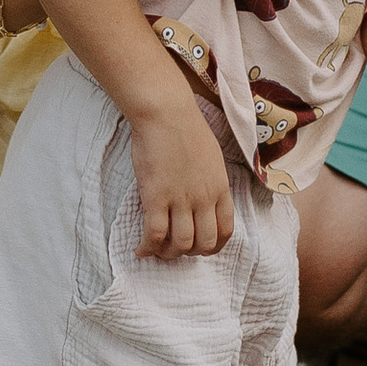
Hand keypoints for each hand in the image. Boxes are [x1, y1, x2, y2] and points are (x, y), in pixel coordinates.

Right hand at [129, 96, 234, 258]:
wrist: (166, 112)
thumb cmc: (186, 128)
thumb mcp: (211, 157)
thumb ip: (210, 181)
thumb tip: (203, 199)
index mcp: (220, 187)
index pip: (225, 230)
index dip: (213, 246)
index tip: (201, 247)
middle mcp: (203, 198)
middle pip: (204, 243)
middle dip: (190, 253)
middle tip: (176, 248)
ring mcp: (180, 199)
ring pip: (181, 244)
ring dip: (168, 253)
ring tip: (157, 249)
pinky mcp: (156, 196)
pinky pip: (155, 234)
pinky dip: (148, 247)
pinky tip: (140, 249)